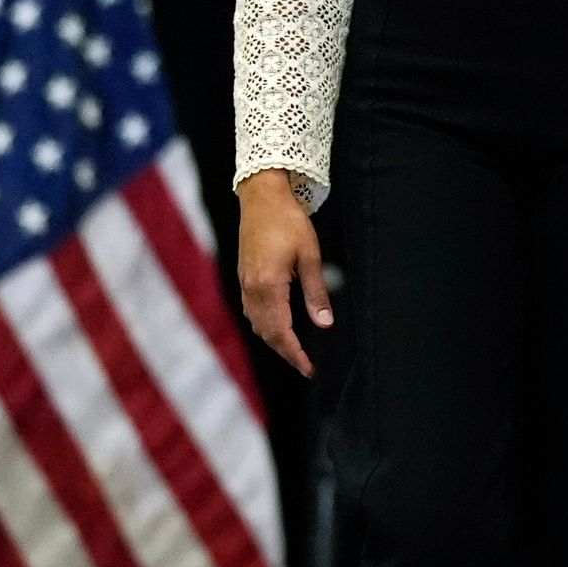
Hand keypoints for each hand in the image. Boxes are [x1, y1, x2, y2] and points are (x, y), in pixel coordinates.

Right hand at [234, 172, 331, 376]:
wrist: (261, 196)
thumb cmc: (288, 221)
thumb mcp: (310, 255)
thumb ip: (316, 292)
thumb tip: (324, 324)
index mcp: (268, 287)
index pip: (281, 333)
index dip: (295, 354)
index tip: (309, 369)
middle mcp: (252, 289)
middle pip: (266, 334)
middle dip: (285, 353)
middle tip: (305, 366)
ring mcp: (244, 283)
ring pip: (256, 324)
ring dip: (274, 341)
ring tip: (294, 351)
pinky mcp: (244, 276)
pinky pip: (251, 311)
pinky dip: (264, 326)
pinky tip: (277, 326)